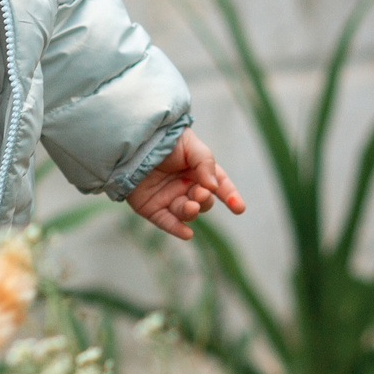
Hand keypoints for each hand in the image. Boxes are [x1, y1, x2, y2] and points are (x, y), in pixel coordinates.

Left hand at [127, 129, 245, 240]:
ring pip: (186, 213)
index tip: (239, 208)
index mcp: (199, 171)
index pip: (220, 186)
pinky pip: (166, 222)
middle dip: (204, 200)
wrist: (134, 141)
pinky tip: (187, 234)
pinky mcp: (151, 208)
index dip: (230, 196)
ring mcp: (169, 198)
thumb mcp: (191, 146)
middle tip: (199, 193)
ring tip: (190, 206)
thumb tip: (213, 187)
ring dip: (191, 212)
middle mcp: (185, 186)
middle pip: (203, 202)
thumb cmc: (166, 140)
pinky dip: (176, 229)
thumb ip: (206, 164)